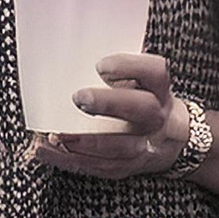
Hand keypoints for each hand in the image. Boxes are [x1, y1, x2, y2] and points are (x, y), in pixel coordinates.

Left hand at [28, 51, 185, 180]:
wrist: (172, 137)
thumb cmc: (142, 98)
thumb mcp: (139, 80)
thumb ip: (117, 69)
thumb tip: (73, 50)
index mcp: (159, 89)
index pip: (154, 72)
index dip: (128, 66)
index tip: (100, 65)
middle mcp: (156, 116)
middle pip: (140, 109)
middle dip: (108, 104)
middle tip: (78, 98)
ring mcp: (145, 145)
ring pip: (118, 147)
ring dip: (83, 142)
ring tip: (55, 135)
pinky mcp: (128, 167)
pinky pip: (99, 167)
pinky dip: (69, 160)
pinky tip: (46, 150)